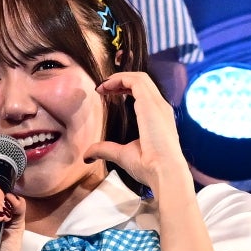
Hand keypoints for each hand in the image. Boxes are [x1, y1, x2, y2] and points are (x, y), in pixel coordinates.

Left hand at [85, 71, 187, 191]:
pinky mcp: (151, 104)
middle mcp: (160, 107)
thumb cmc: (149, 166)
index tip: (106, 94)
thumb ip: (105, 150)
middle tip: (101, 88)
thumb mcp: (122, 155)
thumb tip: (87, 155)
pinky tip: (106, 86)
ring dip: (119, 78)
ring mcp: (158, 104)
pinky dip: (120, 79)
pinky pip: (136, 81)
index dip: (124, 88)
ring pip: (140, 78)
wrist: (164, 172)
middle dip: (120, 80)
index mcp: (157, 116)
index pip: (143, 92)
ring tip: (102, 86)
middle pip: (142, 81)